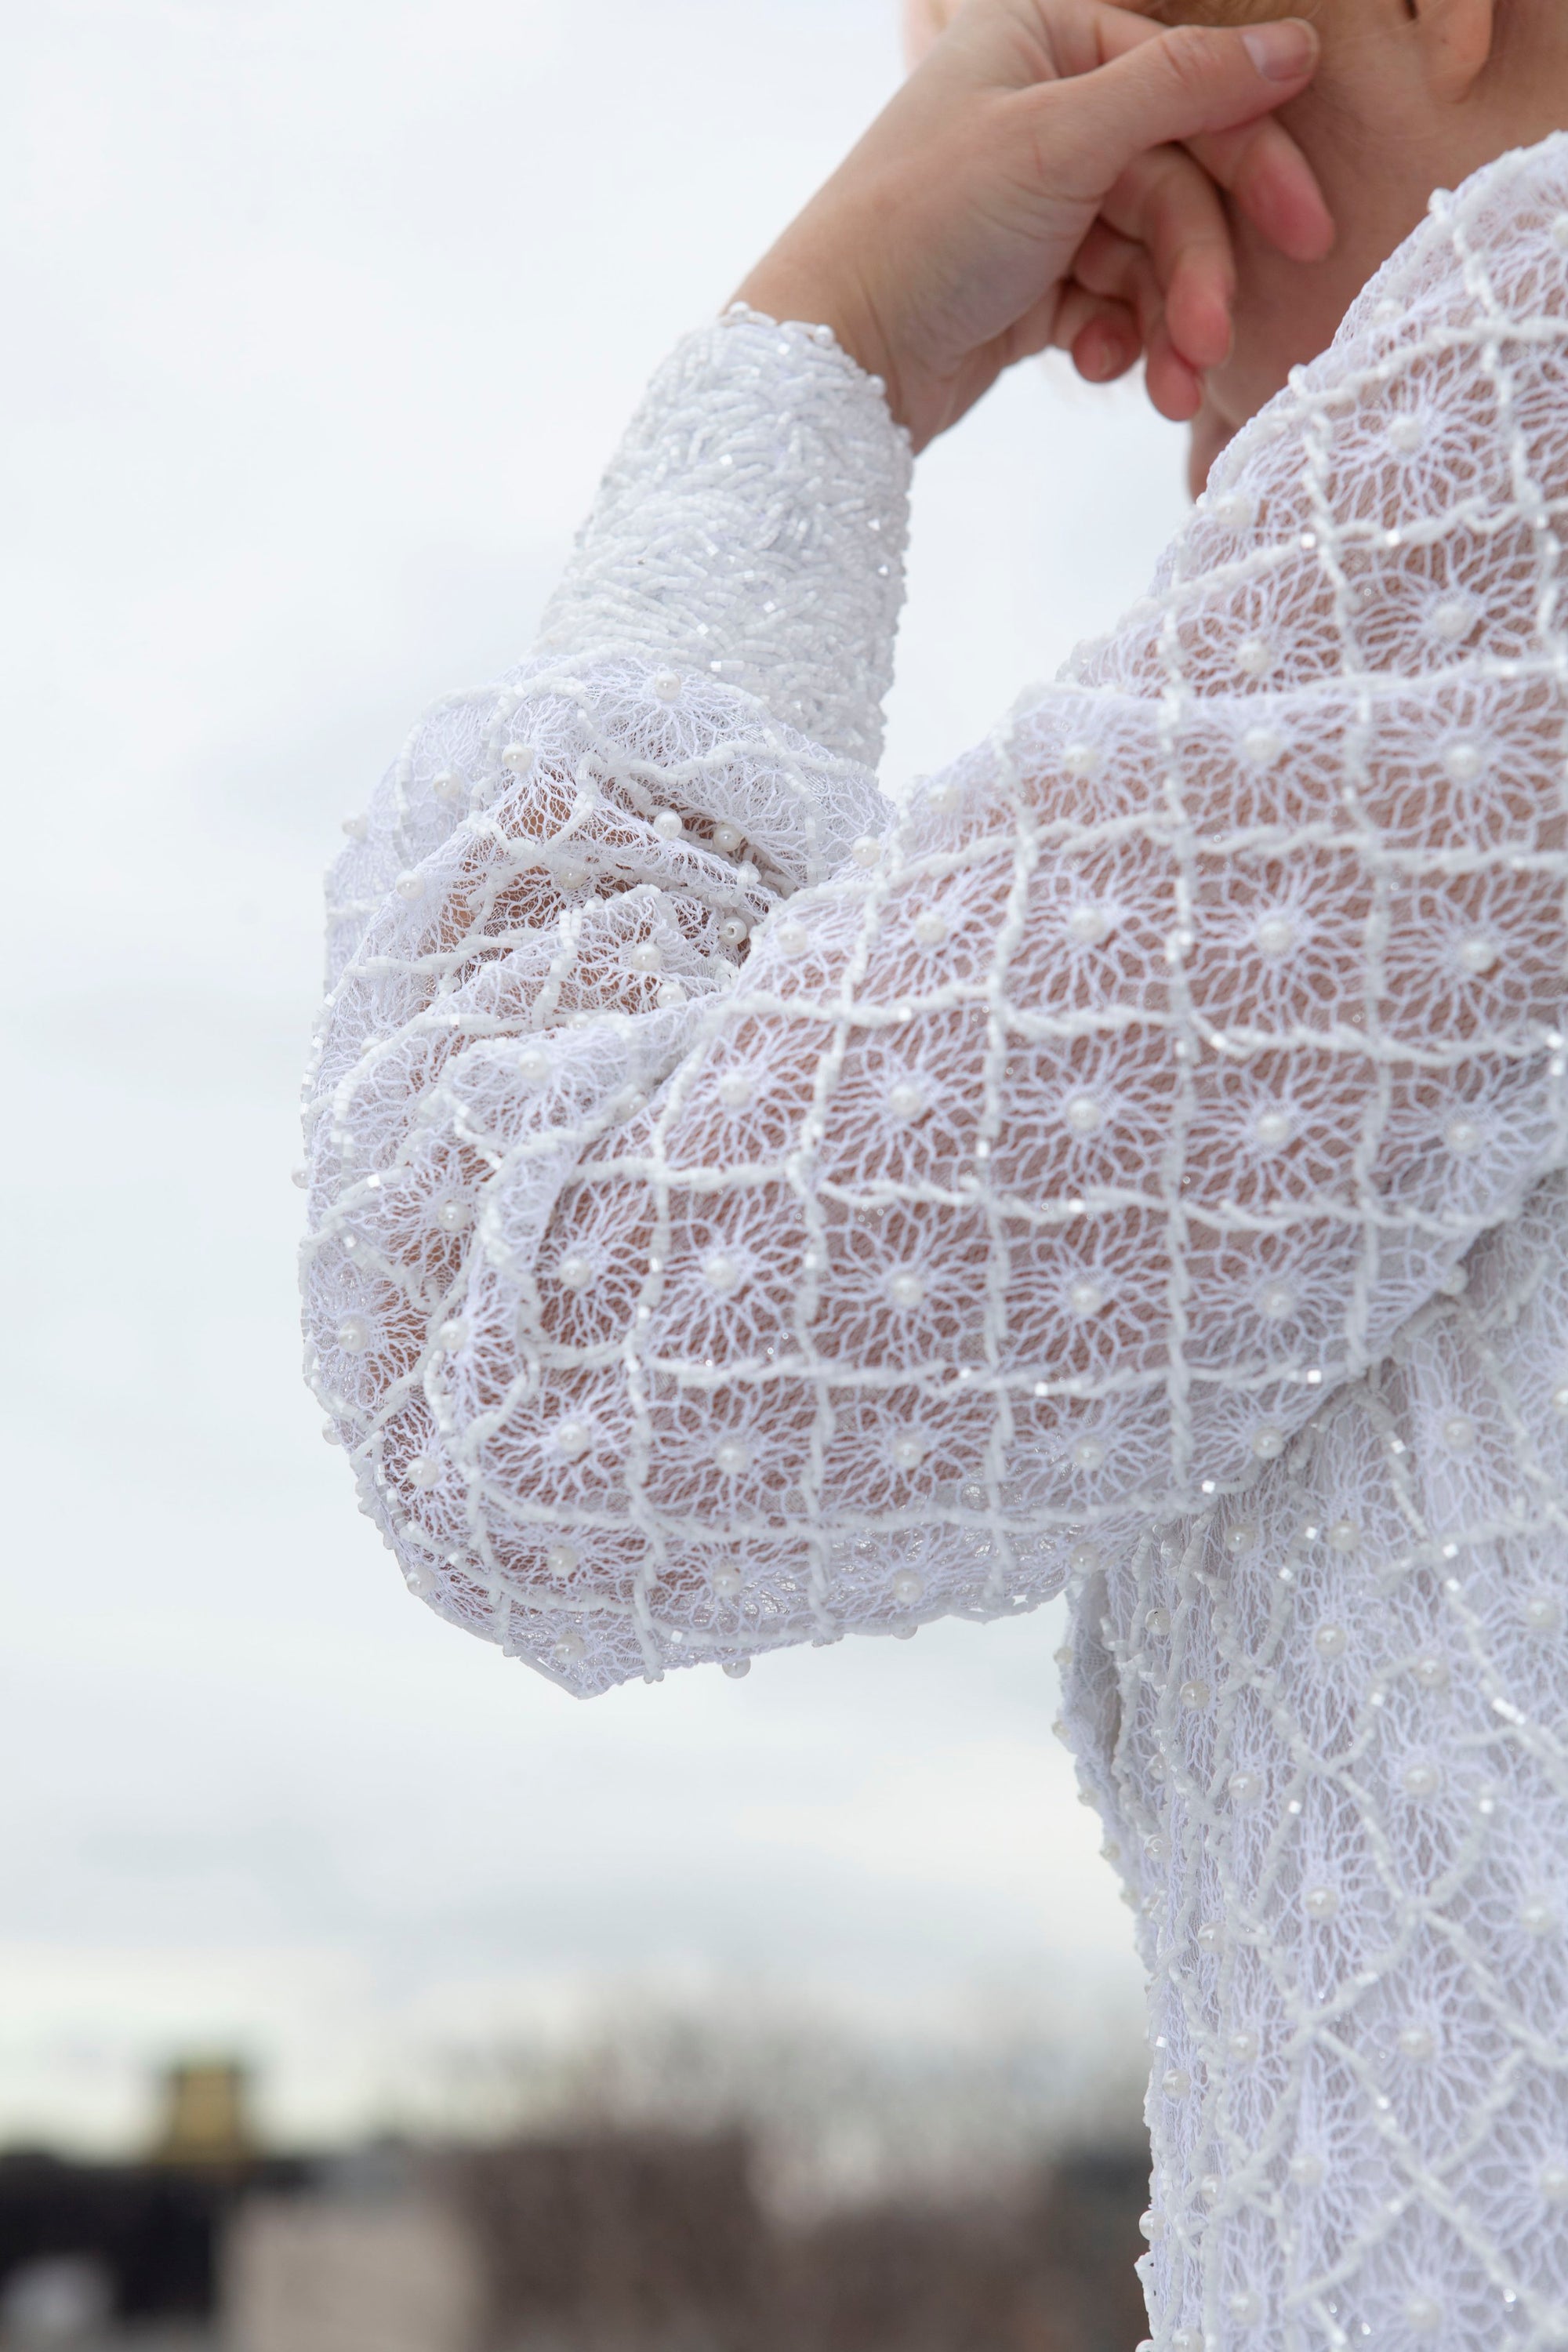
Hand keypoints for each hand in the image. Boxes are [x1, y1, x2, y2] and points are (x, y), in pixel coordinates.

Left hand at [736, 0, 1329, 449]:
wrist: (836, 358)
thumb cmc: (925, 227)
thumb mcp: (1061, 139)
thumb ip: (1183, 88)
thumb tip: (1297, 45)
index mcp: (1042, 39)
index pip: (1183, 86)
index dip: (1249, 160)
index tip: (1306, 228)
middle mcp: (1040, 110)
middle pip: (1171, 183)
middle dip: (1196, 270)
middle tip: (1214, 341)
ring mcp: (1034, 202)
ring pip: (1146, 255)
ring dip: (1166, 323)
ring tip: (1171, 389)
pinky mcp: (1025, 284)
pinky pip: (1107, 302)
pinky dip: (1115, 340)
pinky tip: (1095, 369)